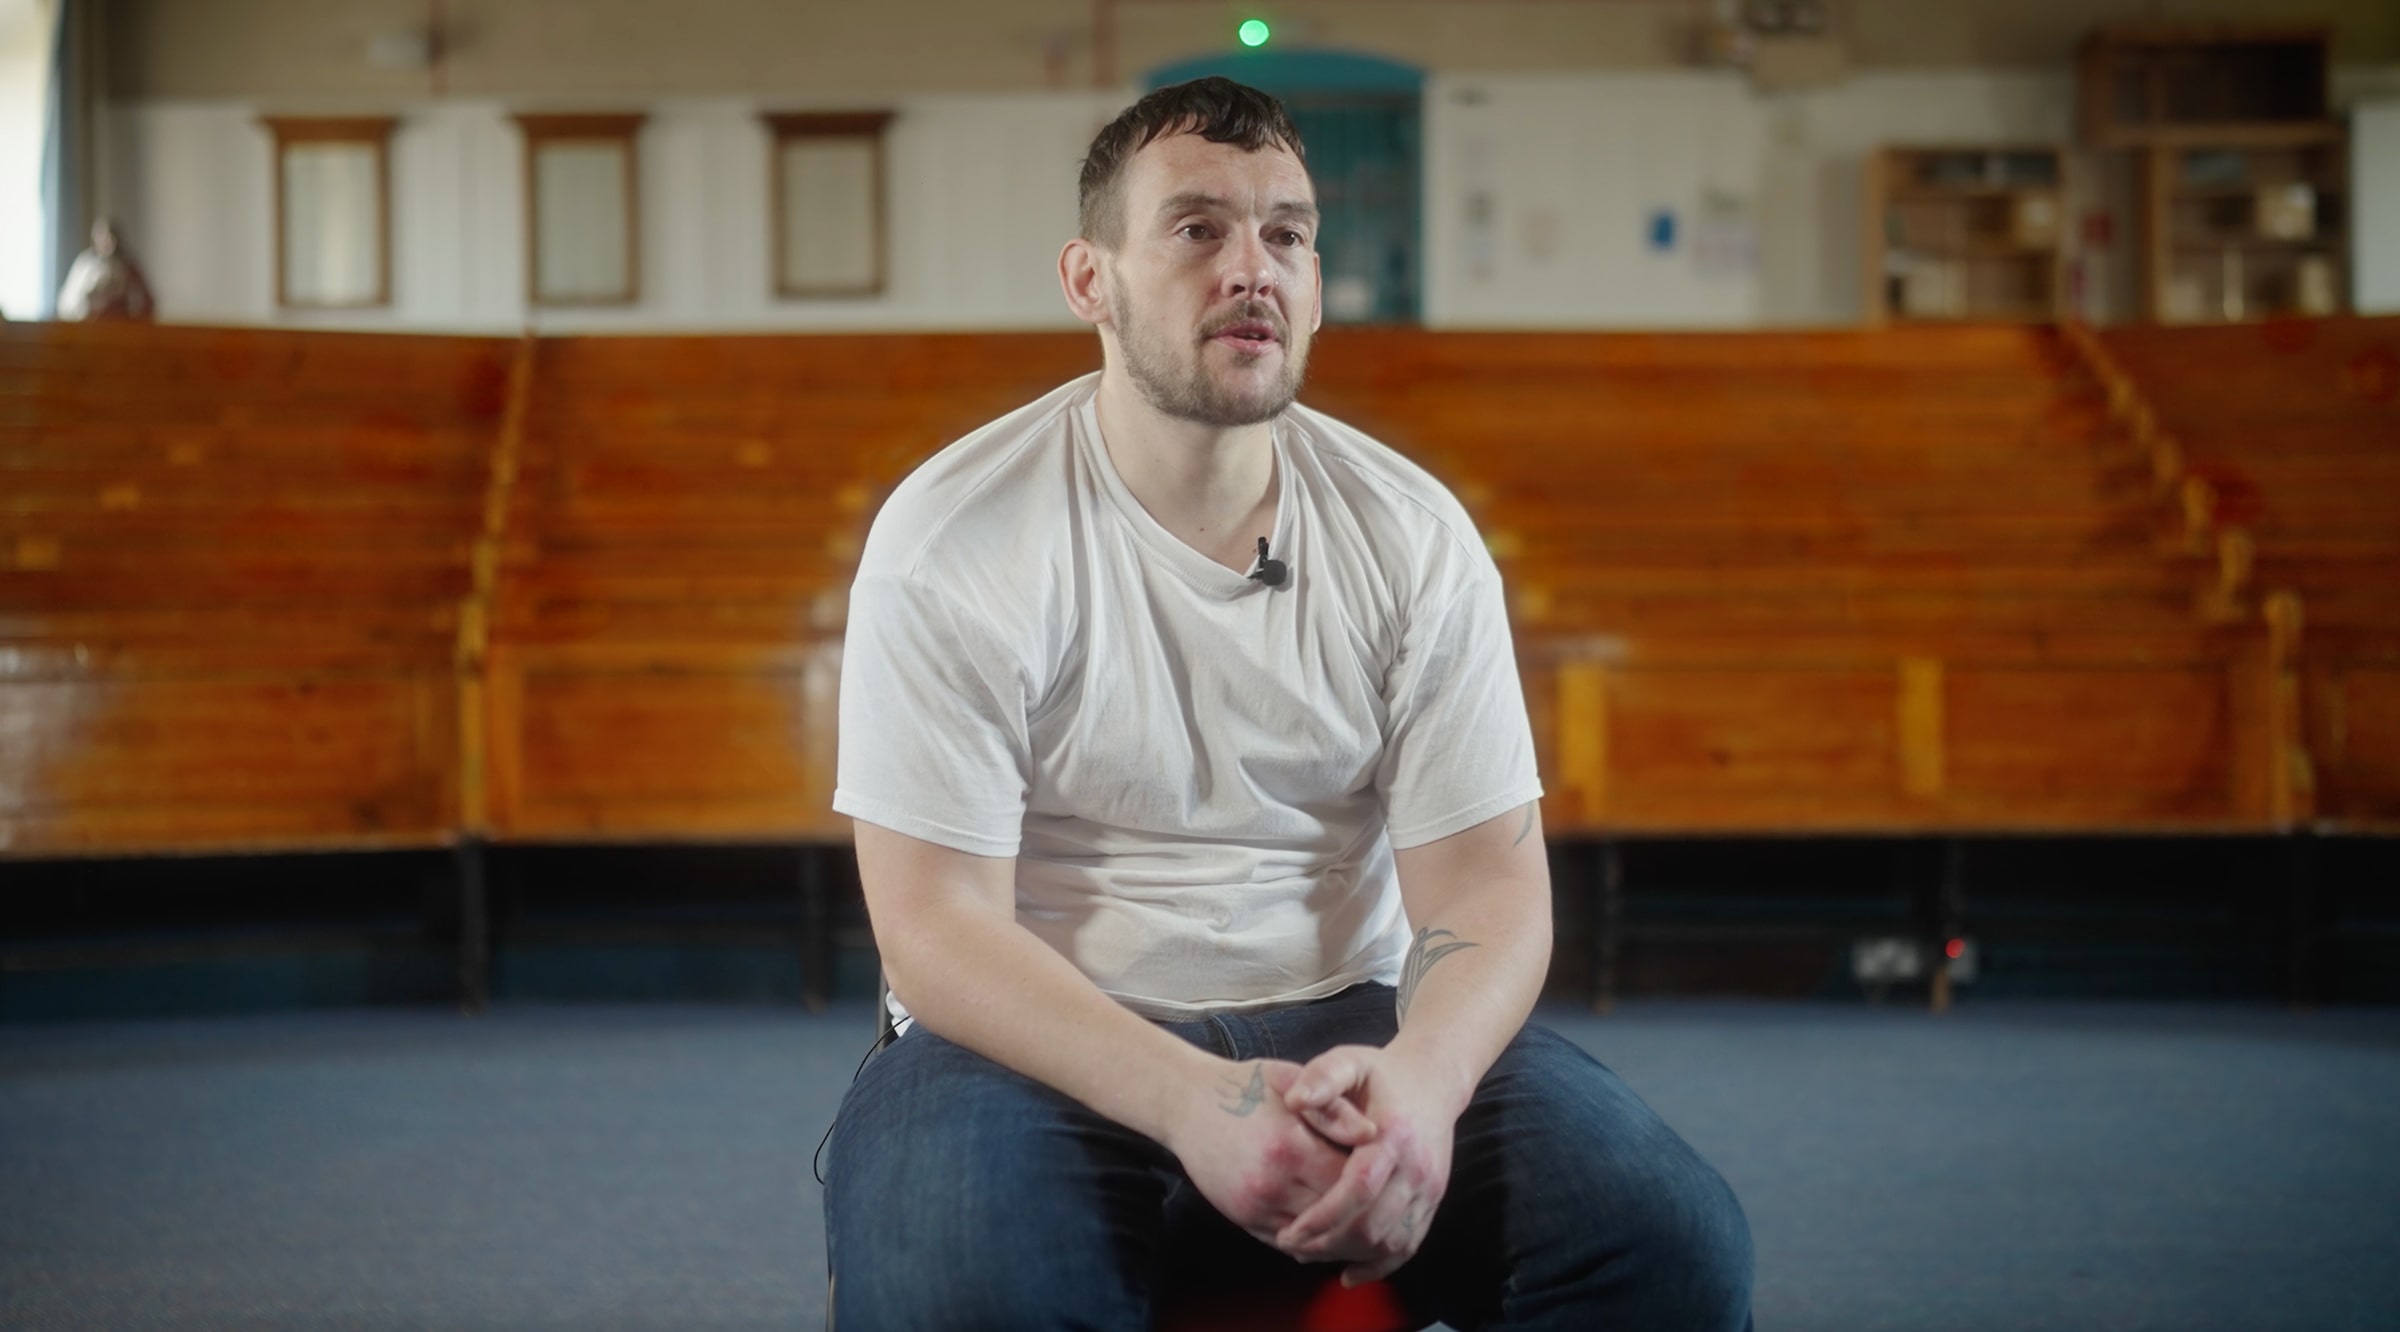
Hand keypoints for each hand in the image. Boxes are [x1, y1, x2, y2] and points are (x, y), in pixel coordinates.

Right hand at [1166, 1058, 1379, 1248]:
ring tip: (1364, 1219)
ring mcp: (1255, 1206)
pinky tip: (1331, 1228)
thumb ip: (1333, 1109)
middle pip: (1337, 1216)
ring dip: (1342, 1235)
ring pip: (1316, 1238)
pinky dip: (1315, 1241)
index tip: (1392, 1173)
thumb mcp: (1291, 1082)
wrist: (1185, 1103)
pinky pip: (1289, 1242)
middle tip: (1387, 1204)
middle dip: (1365, 1214)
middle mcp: (1273, 1184)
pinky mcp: (1242, 1218)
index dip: (1377, 1182)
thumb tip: (1373, 1133)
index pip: (1351, 1181)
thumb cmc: (1244, 1087)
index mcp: (1291, 1146)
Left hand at [1272, 1044, 1459, 1283]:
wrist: (1434, 1080)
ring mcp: (1430, 1188)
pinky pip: (1409, 1245)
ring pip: (1390, 1242)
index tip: (1290, 1231)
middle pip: (1373, 1224)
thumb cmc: (1380, 1073)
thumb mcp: (1349, 1061)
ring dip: (1349, 1255)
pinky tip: (1348, 1273)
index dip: (1323, 1216)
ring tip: (1309, 1253)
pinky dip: (1379, 1266)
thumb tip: (1294, 1099)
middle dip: (1328, 1243)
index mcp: (1393, 1134)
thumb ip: (1321, 1077)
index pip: (1358, 1188)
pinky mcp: (1433, 1201)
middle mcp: (1417, 1167)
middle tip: (1289, 1244)